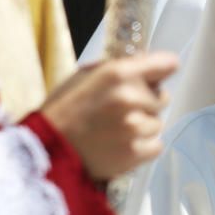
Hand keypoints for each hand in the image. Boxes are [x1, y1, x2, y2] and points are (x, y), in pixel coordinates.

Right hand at [42, 52, 177, 180]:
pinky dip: (143, 147)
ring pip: (158, 123)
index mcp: (119, 74)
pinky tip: (122, 146)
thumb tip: (145, 62)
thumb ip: (117, 68)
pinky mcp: (137, 152)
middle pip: (162, 97)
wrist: (47, 152)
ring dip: (143, 126)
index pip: (167, 64)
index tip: (157, 77)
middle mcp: (132, 98)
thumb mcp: (84, 77)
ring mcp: (136, 127)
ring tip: (116, 131)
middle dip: (147, 102)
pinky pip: (156, 145)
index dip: (162, 70)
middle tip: (123, 111)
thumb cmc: (63, 111)